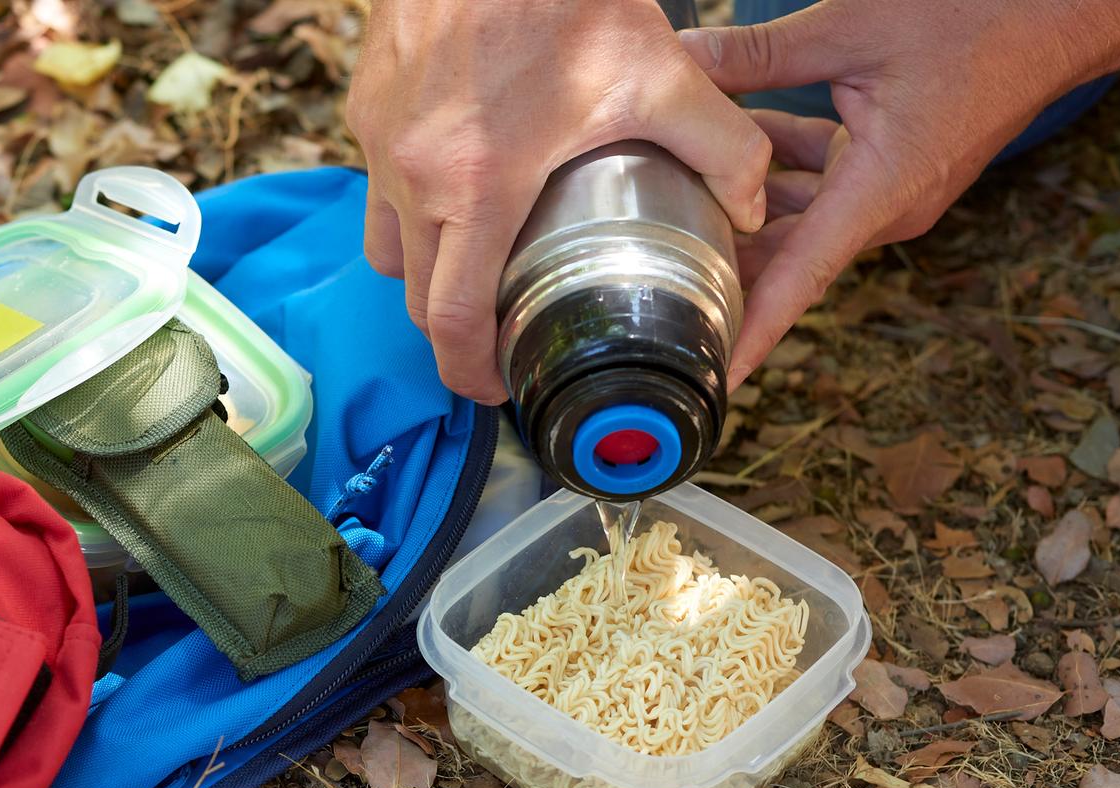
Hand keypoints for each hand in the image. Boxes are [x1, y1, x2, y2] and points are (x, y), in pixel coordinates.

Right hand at [346, 0, 770, 402]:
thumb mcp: (659, 70)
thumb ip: (722, 145)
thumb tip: (753, 208)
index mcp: (478, 185)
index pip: (451, 319)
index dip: (470, 372)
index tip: (494, 385)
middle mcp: (413, 175)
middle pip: (413, 298)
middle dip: (451, 332)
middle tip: (493, 339)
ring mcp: (379, 141)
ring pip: (385, 245)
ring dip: (424, 270)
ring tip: (473, 262)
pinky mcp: (366, 106)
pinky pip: (378, 183)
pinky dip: (411, 202)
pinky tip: (458, 178)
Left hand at [679, 0, 1119, 383]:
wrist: (1060, 13)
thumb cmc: (979, 16)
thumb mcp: (853, 28)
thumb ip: (761, 54)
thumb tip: (683, 60)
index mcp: (883, 188)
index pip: (804, 278)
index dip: (755, 330)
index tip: (716, 376)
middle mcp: (889, 206)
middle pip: (786, 252)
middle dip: (722, 255)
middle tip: (646, 258)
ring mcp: (892, 190)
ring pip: (798, 214)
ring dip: (743, 202)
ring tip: (669, 189)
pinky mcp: (892, 167)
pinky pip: (820, 183)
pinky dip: (777, 168)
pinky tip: (730, 137)